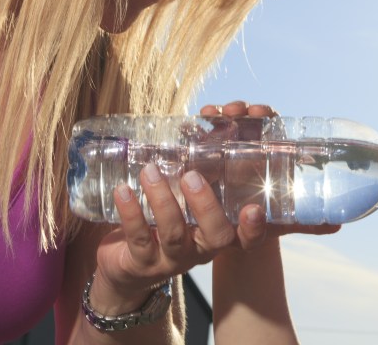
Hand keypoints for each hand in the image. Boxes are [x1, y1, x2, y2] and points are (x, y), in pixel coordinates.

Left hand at [87, 101, 335, 313]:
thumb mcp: (187, 194)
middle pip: (217, 236)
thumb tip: (213, 113)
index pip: (247, 238)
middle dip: (206, 206)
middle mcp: (201, 249)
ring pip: (173, 234)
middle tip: (192, 176)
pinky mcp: (141, 262)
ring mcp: (171, 259)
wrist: (127, 262)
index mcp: (218, 232)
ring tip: (150, 171)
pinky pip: (138, 238)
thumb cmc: (165, 217)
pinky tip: (124, 190)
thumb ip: (203, 164)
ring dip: (162, 200)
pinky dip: (131, 212)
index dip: (254, 228)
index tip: (254, 209)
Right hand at [200, 100, 340, 241]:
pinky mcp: (203, 156)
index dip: (266, 114)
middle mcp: (249, 145)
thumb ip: (307, 221)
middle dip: (241, 109)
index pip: (271, 124)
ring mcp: (225, 148)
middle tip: (235, 110)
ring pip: (223, 123)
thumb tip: (337, 224)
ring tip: (213, 113)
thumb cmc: (264, 219)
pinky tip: (192, 122)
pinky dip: (196, 127)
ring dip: (218, 114)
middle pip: (246, 119)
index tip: (260, 110)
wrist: (235, 229)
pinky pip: (200, 136)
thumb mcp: (282, 220)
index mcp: (271, 152)